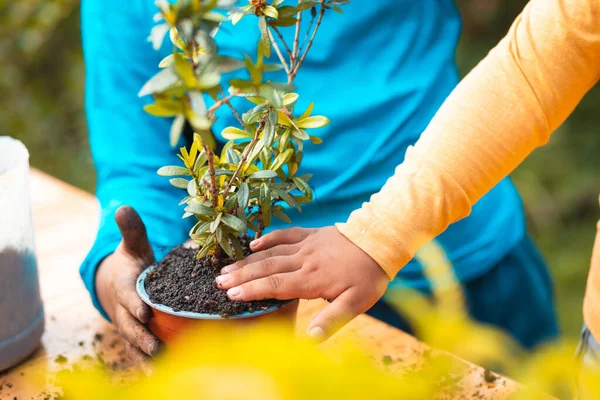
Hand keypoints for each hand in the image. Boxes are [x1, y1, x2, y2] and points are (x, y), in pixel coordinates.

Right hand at [95, 206, 161, 368]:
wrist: (118, 283)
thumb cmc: (132, 263)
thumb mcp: (133, 246)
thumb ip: (132, 230)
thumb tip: (124, 206)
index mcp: (125, 286)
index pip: (128, 296)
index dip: (135, 304)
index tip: (145, 311)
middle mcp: (124, 310)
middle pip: (131, 326)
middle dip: (142, 337)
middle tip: (156, 346)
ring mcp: (129, 326)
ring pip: (136, 344)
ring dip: (148, 356)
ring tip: (162, 367)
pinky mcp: (137, 337)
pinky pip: (141, 353)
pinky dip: (150, 363)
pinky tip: (165, 375)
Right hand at [215, 226, 388, 340]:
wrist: (380, 241)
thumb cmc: (369, 276)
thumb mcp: (356, 303)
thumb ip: (331, 320)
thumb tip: (310, 338)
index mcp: (312, 279)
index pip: (275, 285)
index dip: (252, 290)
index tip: (230, 295)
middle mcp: (304, 260)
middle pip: (266, 268)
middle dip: (241, 275)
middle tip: (217, 281)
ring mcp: (306, 245)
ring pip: (271, 252)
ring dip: (248, 260)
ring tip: (227, 267)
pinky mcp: (311, 234)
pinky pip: (285, 234)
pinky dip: (268, 238)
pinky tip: (254, 243)